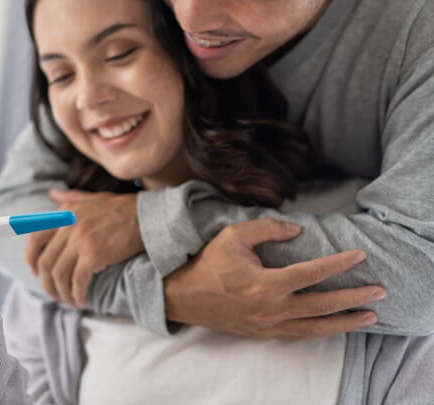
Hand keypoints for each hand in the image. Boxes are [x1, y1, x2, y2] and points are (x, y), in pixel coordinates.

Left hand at [25, 188, 141, 306]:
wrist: (150, 216)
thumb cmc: (124, 208)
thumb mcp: (93, 198)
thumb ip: (71, 198)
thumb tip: (52, 194)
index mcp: (65, 212)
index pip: (35, 238)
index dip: (31, 259)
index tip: (36, 273)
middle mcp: (68, 225)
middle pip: (46, 262)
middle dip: (48, 283)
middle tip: (56, 295)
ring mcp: (80, 239)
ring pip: (59, 274)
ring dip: (62, 292)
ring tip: (70, 301)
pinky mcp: (94, 254)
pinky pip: (78, 280)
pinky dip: (77, 293)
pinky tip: (82, 299)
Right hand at [163, 218, 386, 338]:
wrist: (185, 297)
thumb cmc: (208, 264)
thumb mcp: (233, 235)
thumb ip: (266, 228)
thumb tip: (296, 230)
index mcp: (265, 284)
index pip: (312, 273)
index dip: (338, 263)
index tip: (359, 255)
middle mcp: (271, 309)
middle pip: (322, 305)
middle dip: (353, 298)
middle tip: (378, 292)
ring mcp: (268, 326)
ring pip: (315, 327)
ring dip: (345, 322)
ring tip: (369, 316)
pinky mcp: (264, 334)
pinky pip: (300, 335)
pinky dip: (321, 331)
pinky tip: (334, 326)